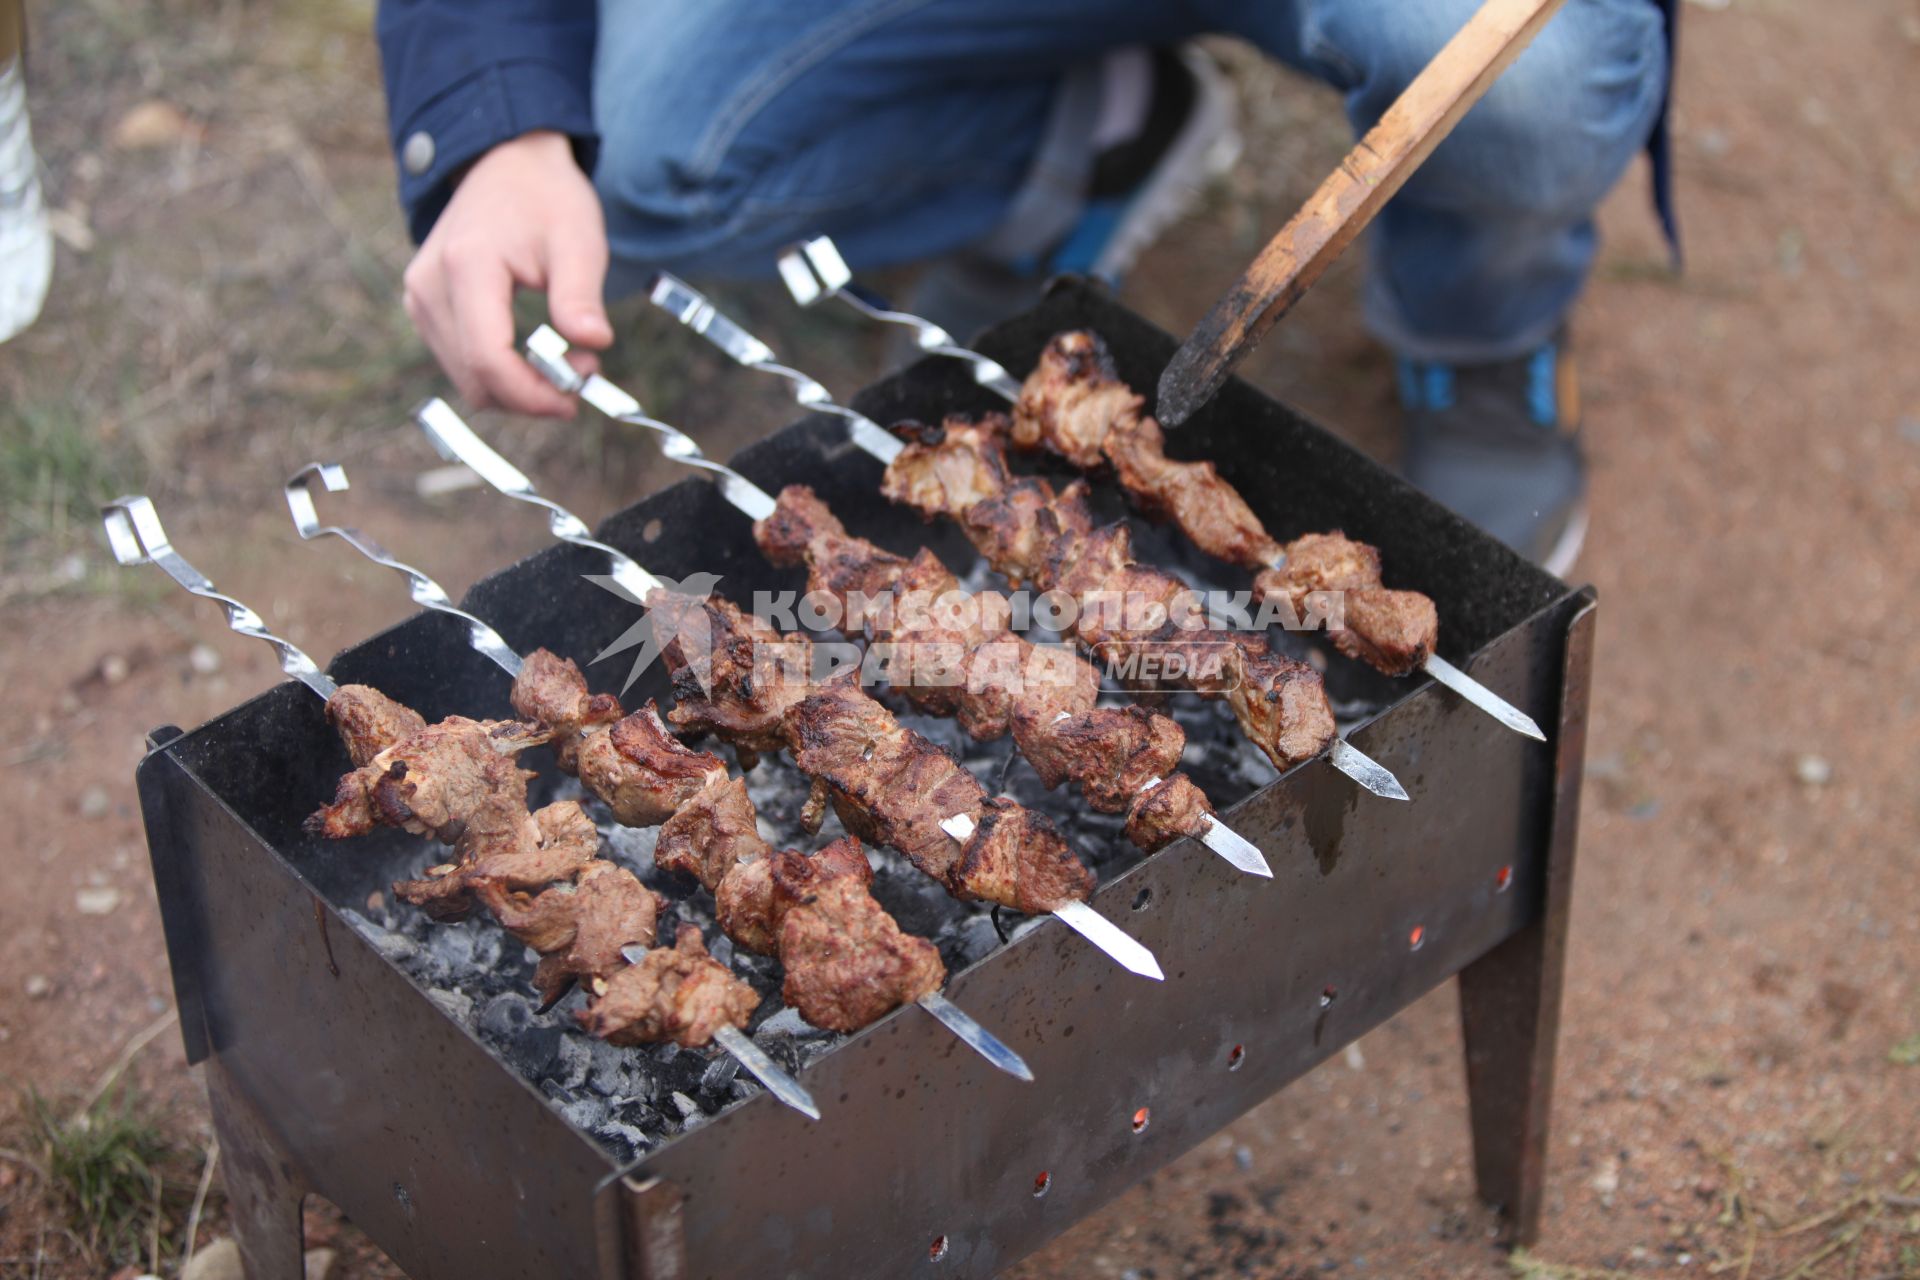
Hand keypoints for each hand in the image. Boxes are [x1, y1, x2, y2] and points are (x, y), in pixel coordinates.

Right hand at [402, 130, 610, 416]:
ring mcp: (420, 298)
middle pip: (475, 379)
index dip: (532, 395)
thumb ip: (580, 296)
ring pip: (467, 379)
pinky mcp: (423, 307)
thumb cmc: (546, 199)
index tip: (576, 400)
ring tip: (569, 361)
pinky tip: (537, 355)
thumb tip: (595, 344)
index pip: (488, 358)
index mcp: (466, 266)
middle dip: (531, 395)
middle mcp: (429, 286)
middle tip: (584, 374)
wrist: (505, 163)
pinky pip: (460, 362)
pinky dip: (501, 373)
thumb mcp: (578, 240)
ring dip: (518, 388)